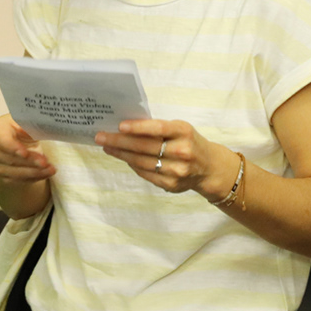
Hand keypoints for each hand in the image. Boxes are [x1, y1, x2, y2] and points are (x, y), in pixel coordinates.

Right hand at [0, 114, 54, 182]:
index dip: (12, 147)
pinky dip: (34, 177)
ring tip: (50, 169)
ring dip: (34, 172)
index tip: (25, 153)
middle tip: (45, 162)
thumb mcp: (27, 121)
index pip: (1, 140)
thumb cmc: (23, 128)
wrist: (21, 141)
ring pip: (14, 172)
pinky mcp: (2, 176)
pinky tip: (45, 173)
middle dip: (30, 161)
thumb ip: (30, 123)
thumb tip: (35, 127)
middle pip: (10, 158)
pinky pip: (18, 180)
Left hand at [95, 118, 228, 197]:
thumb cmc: (188, 141)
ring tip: (107, 147)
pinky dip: (132, 165)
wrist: (209, 167)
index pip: (158, 129)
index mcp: (184, 132)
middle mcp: (182, 152)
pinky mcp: (171, 185)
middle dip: (119, 141)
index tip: (119, 125)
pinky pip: (145, 174)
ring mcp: (177, 171)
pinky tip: (123, 157)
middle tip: (101, 136)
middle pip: (145, 147)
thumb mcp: (179, 129)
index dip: (138, 128)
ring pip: (142, 162)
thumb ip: (158, 128)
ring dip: (121, 154)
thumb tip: (125, 127)